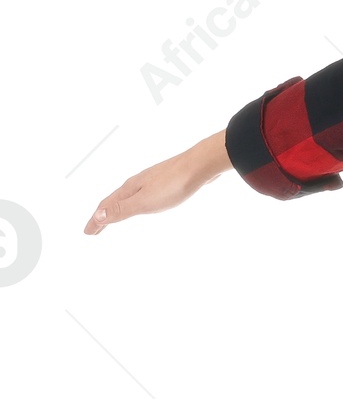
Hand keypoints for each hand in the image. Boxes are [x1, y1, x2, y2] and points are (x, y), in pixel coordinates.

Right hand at [84, 130, 231, 234]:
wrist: (200, 166)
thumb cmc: (174, 185)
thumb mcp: (146, 202)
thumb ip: (123, 209)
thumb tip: (98, 216)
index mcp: (129, 189)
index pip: (106, 207)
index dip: (95, 221)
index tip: (86, 233)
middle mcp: (136, 183)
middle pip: (114, 201)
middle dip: (102, 216)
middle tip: (94, 230)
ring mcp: (150, 182)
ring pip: (127, 197)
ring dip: (117, 209)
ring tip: (113, 217)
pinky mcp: (164, 182)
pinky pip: (141, 195)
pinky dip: (133, 204)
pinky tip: (144, 204)